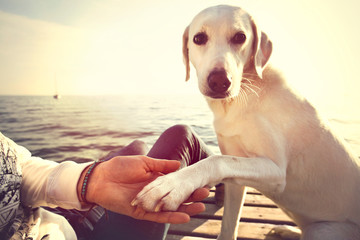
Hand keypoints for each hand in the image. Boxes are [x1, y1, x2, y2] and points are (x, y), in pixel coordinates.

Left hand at [80, 155, 208, 223]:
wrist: (101, 177)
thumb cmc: (120, 166)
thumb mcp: (144, 162)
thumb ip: (161, 165)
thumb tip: (178, 165)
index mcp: (155, 180)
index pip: (175, 184)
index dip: (187, 184)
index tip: (201, 182)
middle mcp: (154, 193)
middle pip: (176, 197)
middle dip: (191, 197)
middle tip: (206, 194)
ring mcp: (148, 204)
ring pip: (170, 209)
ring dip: (185, 208)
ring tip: (200, 207)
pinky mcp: (140, 213)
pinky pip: (157, 216)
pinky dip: (170, 216)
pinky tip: (184, 216)